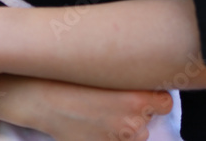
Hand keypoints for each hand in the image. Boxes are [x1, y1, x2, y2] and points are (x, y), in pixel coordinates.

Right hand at [0, 76, 172, 140]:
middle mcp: (132, 124)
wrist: (40, 98)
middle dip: (137, 112)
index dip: (155, 98)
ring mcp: (117, 140)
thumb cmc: (69, 80)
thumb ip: (128, 80)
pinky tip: (93, 123)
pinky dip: (108, 136)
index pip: (165, 103)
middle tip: (114, 100)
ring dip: (124, 126)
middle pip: (148, 120)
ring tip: (101, 112)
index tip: (145, 93)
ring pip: (135, 135)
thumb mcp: (104, 72)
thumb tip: (144, 84)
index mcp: (136, 101)